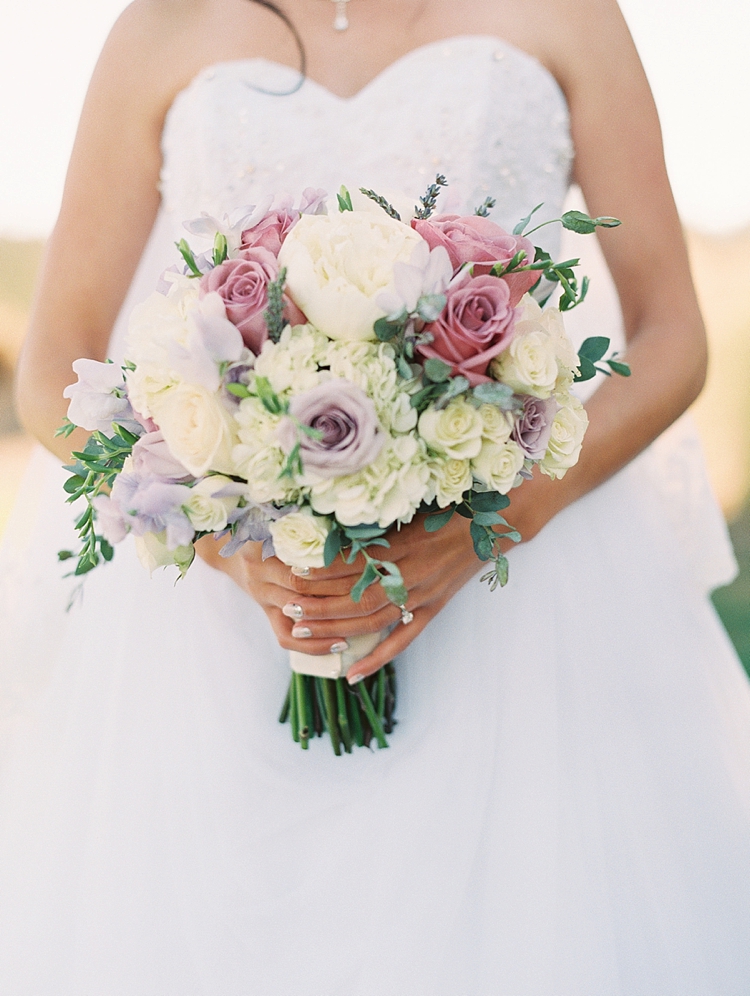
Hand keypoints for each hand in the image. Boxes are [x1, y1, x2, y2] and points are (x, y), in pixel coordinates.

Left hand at [195, 514, 481, 673]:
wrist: (492, 526)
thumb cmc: (447, 509)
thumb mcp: (410, 510)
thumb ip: (375, 524)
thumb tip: (330, 528)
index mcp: (404, 546)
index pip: (354, 564)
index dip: (322, 570)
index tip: (292, 571)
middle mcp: (412, 575)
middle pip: (358, 597)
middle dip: (320, 605)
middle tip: (289, 609)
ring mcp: (423, 596)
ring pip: (374, 621)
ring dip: (337, 629)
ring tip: (304, 633)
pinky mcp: (433, 610)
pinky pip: (402, 640)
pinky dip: (377, 659)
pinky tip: (351, 674)